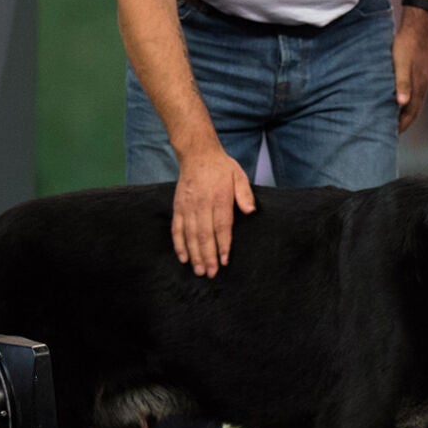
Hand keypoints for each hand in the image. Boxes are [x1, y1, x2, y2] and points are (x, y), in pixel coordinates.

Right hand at [172, 146, 254, 277]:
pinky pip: (177, 228)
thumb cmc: (222, 168)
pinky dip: (179, 244)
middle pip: (204, 234)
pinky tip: (183, 257)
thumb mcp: (239, 176)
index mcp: (219, 198)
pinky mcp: (178, 207)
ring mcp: (188, 206)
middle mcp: (202, 204)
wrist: (197, 154)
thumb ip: (245, 194)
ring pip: (190, 235)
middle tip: (211, 273)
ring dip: (194, 254)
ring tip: (199, 271)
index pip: (221, 226)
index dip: (222, 245)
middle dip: (207, 256)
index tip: (224, 261)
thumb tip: (251, 211)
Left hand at [394, 22, 427, 132]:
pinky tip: (399, 99)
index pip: (412, 113)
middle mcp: (424, 85)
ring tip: (394, 119)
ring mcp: (424, 78)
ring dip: (406, 112)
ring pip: (415, 101)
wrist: (418, 26)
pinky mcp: (421, 72)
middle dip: (404, 122)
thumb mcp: (401, 64)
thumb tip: (402, 104)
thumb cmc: (406, 44)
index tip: (392, 135)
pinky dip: (407, 100)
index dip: (402, 124)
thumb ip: (402, 83)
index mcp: (419, 86)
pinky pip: (414, 92)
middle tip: (391, 132)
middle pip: (415, 110)